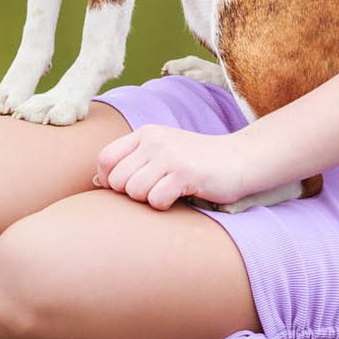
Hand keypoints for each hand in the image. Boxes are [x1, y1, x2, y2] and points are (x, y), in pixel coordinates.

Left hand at [93, 124, 261, 210]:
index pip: (105, 158)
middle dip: (131, 194)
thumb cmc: (198, 163)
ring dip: (150, 200)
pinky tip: (179, 197)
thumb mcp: (163, 152)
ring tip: (169, 192)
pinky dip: (165, 205)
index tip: (127, 189)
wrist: (240, 159)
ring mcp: (170, 155)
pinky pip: (156, 199)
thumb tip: (98, 180)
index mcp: (146, 133)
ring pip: (135, 191)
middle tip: (154, 192)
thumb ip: (133, 161)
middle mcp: (155, 140)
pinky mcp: (186, 173)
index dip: (109, 180)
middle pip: (118, 180)